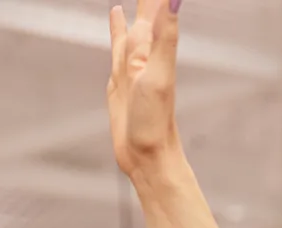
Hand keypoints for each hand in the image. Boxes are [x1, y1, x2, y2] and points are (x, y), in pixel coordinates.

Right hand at [107, 0, 180, 174]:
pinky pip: (117, 40)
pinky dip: (117, 24)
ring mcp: (132, 60)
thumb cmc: (155, 123)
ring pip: (132, 17)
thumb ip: (165, 38)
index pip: (155, 1)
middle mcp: (144, 47)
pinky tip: (116, 13)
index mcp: (152, 43)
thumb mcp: (159, 76)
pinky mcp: (120, 75)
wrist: (148, 158)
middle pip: (146, 3)